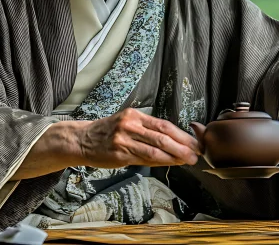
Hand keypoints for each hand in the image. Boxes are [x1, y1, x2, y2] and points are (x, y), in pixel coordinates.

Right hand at [77, 108, 200, 167]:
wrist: (81, 140)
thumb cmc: (107, 133)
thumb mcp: (127, 124)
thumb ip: (148, 132)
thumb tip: (174, 143)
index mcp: (134, 115)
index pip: (164, 124)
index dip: (182, 134)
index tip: (194, 142)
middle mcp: (130, 124)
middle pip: (162, 136)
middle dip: (183, 145)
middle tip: (196, 153)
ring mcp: (124, 139)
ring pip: (155, 149)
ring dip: (175, 155)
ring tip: (188, 160)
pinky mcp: (119, 153)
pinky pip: (144, 158)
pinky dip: (160, 162)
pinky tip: (170, 163)